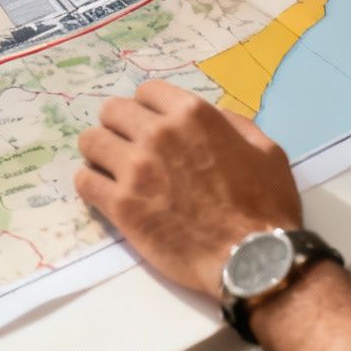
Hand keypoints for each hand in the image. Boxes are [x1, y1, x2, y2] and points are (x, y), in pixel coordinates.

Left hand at [76, 80, 301, 294]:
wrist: (252, 258)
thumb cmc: (266, 205)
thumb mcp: (266, 150)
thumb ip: (234, 125)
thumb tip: (213, 118)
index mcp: (193, 115)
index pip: (147, 91)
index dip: (148, 107)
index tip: (149, 124)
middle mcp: (158, 134)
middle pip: (112, 111)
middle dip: (118, 125)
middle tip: (126, 145)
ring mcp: (135, 169)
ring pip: (91, 142)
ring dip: (98, 151)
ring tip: (109, 168)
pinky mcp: (121, 206)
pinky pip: (84, 181)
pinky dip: (90, 183)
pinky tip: (103, 191)